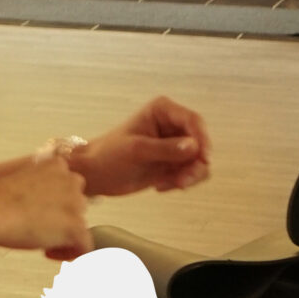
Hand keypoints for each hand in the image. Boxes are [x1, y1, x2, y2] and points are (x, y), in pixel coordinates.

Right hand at [0, 155, 91, 255]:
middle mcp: (71, 181)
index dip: (56, 203)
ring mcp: (76, 204)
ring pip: (81, 227)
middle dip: (61, 219)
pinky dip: (67, 253)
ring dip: (63, 235)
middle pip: (77, 206)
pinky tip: (47, 252)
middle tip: (39, 228)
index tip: (39, 212)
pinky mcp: (75, 227)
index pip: (70, 187)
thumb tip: (48, 212)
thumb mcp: (22, 181)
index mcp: (56, 166)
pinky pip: (83, 247)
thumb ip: (40, 190)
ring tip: (40, 241)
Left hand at [76, 96, 211, 197]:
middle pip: (201, 143)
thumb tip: (194, 147)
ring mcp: (175, 145)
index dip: (202, 138)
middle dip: (195, 164)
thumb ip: (166, 149)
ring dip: (189, 176)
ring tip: (167, 184)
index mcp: (162, 111)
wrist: (95, 174)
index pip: (193, 120)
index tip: (203, 158)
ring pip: (200, 161)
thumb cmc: (108, 155)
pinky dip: (182, 182)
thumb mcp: (136, 150)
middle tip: (181, 181)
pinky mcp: (175, 163)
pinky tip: (160, 186)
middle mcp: (172, 125)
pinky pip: (193, 173)